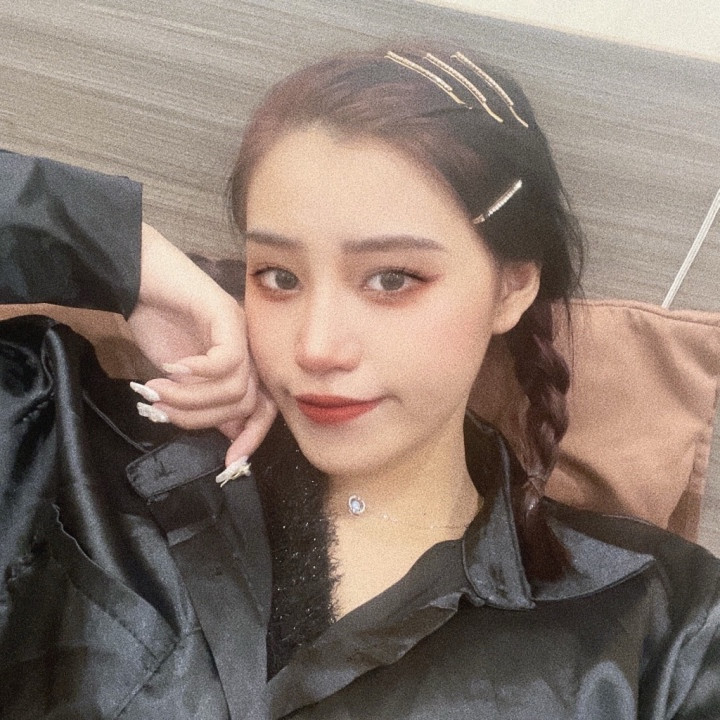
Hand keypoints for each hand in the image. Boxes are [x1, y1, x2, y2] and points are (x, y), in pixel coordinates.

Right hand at [127, 224, 275, 465]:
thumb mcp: (182, 379)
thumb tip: (228, 436)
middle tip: (161, 410)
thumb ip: (206, 403)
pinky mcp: (228, 316)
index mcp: (244, 367)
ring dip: (188, 398)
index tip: (228, 464)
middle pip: (244, 406)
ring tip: (157, 389)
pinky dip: (197, 372)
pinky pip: (226, 361)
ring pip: (233, 389)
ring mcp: (243, 332)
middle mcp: (251, 351)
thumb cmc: (161, 326)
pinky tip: (171, 366)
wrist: (142, 280)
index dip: (251, 440)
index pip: (263, 410)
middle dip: (199, 419)